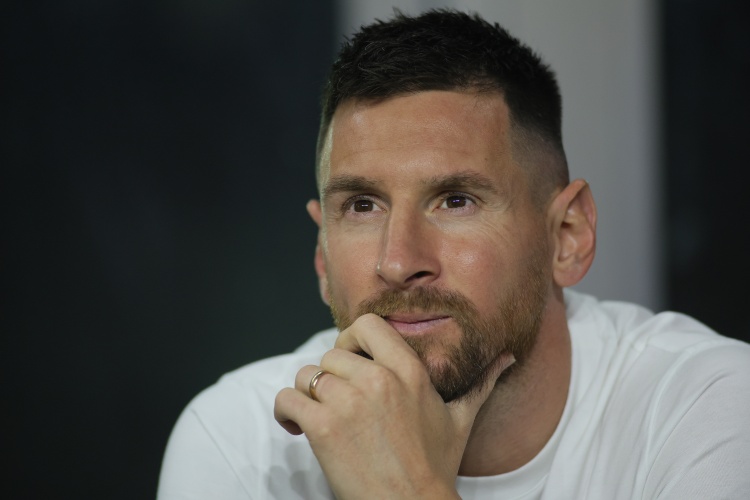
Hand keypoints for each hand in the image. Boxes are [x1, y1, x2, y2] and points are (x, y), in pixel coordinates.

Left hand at [274, 314, 514, 498]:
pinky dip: (286, 411)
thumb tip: (508, 358)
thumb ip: (481, 383)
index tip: (350, 360)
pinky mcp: (323, 427)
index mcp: (408, 369)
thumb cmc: (434, 465)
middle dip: (328, 375)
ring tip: (315, 415)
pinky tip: (295, 427)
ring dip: (307, 394)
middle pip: (331, 353)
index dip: (351, 339)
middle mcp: (377, 378)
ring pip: (307, 374)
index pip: (366, 324)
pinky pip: (288, 399)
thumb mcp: (460, 419)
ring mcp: (348, 401)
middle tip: (334, 400)